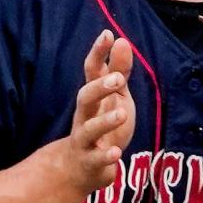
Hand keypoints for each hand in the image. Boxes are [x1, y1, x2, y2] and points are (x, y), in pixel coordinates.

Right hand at [68, 29, 135, 191]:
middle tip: (118, 78)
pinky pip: (96, 160)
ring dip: (105, 122)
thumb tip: (122, 41)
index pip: (92, 72)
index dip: (97, 53)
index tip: (107, 34)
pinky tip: (117, 154)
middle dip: (98, 88)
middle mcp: (85, 116)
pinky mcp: (90, 163)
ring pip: (89, 130)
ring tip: (122, 114)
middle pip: (84, 98)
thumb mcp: (115, 98)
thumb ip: (119, 72)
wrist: (81, 168)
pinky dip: (106, 157)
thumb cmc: (101, 127)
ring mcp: (85, 140)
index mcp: (93, 98)